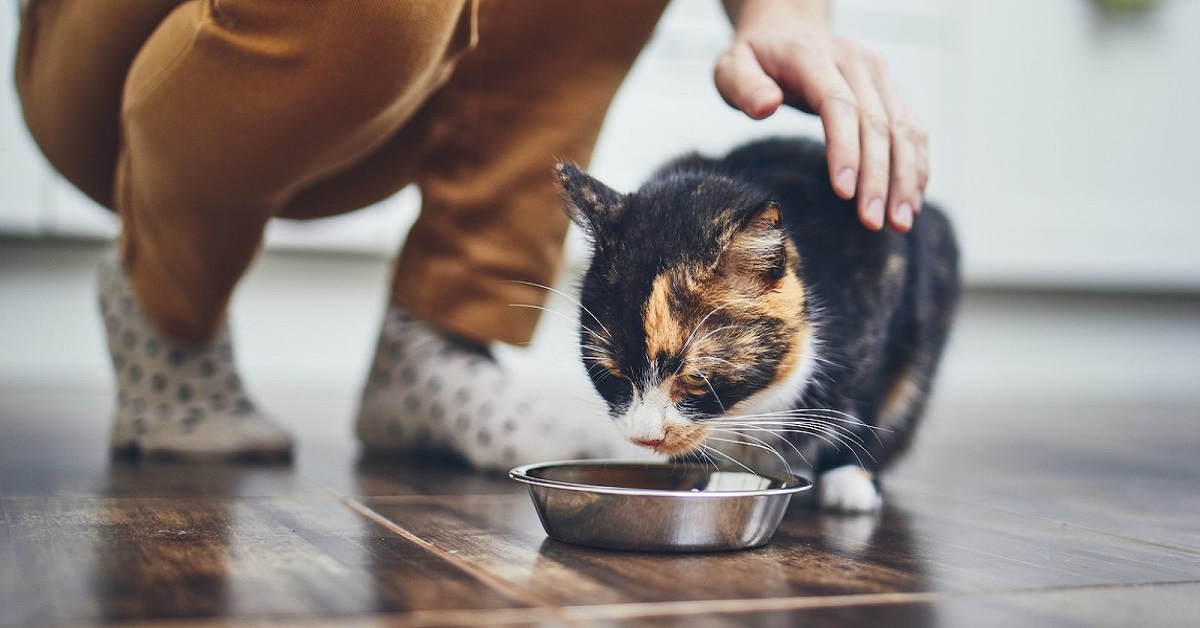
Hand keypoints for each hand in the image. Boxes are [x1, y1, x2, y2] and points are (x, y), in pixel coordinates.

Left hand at [716, 0, 928, 231]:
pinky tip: (912, 200)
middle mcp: (854, 61)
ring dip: (906, 177)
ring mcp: (877, 73)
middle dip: (878, 176)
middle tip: (873, 222)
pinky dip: (916, 165)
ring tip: (900, 222)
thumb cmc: (754, 57)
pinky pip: (911, 128)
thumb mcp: (731, 66)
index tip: (845, 192)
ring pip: (903, 127)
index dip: (845, 149)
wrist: (786, 28)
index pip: (838, 105)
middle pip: (876, 123)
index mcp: (812, 56)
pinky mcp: (888, 88)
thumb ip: (742, 86)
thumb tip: (765, 106)